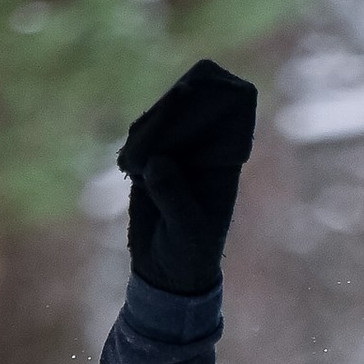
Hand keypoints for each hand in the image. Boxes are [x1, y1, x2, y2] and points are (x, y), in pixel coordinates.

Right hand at [117, 59, 257, 295]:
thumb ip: (174, 196)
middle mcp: (202, 149)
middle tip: (153, 135)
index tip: (192, 91)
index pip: (231, 108)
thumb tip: (157, 162)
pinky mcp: (149, 159)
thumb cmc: (189, 253)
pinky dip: (133, 147)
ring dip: (148, 132)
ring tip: (139, 167)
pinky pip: (139, 137)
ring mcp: (176, 152)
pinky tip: (132, 170)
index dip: (215, 91)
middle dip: (172, 109)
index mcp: (224, 159)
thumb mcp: (186, 230)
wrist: (167, 272)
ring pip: (160, 118)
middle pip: (190, 103)